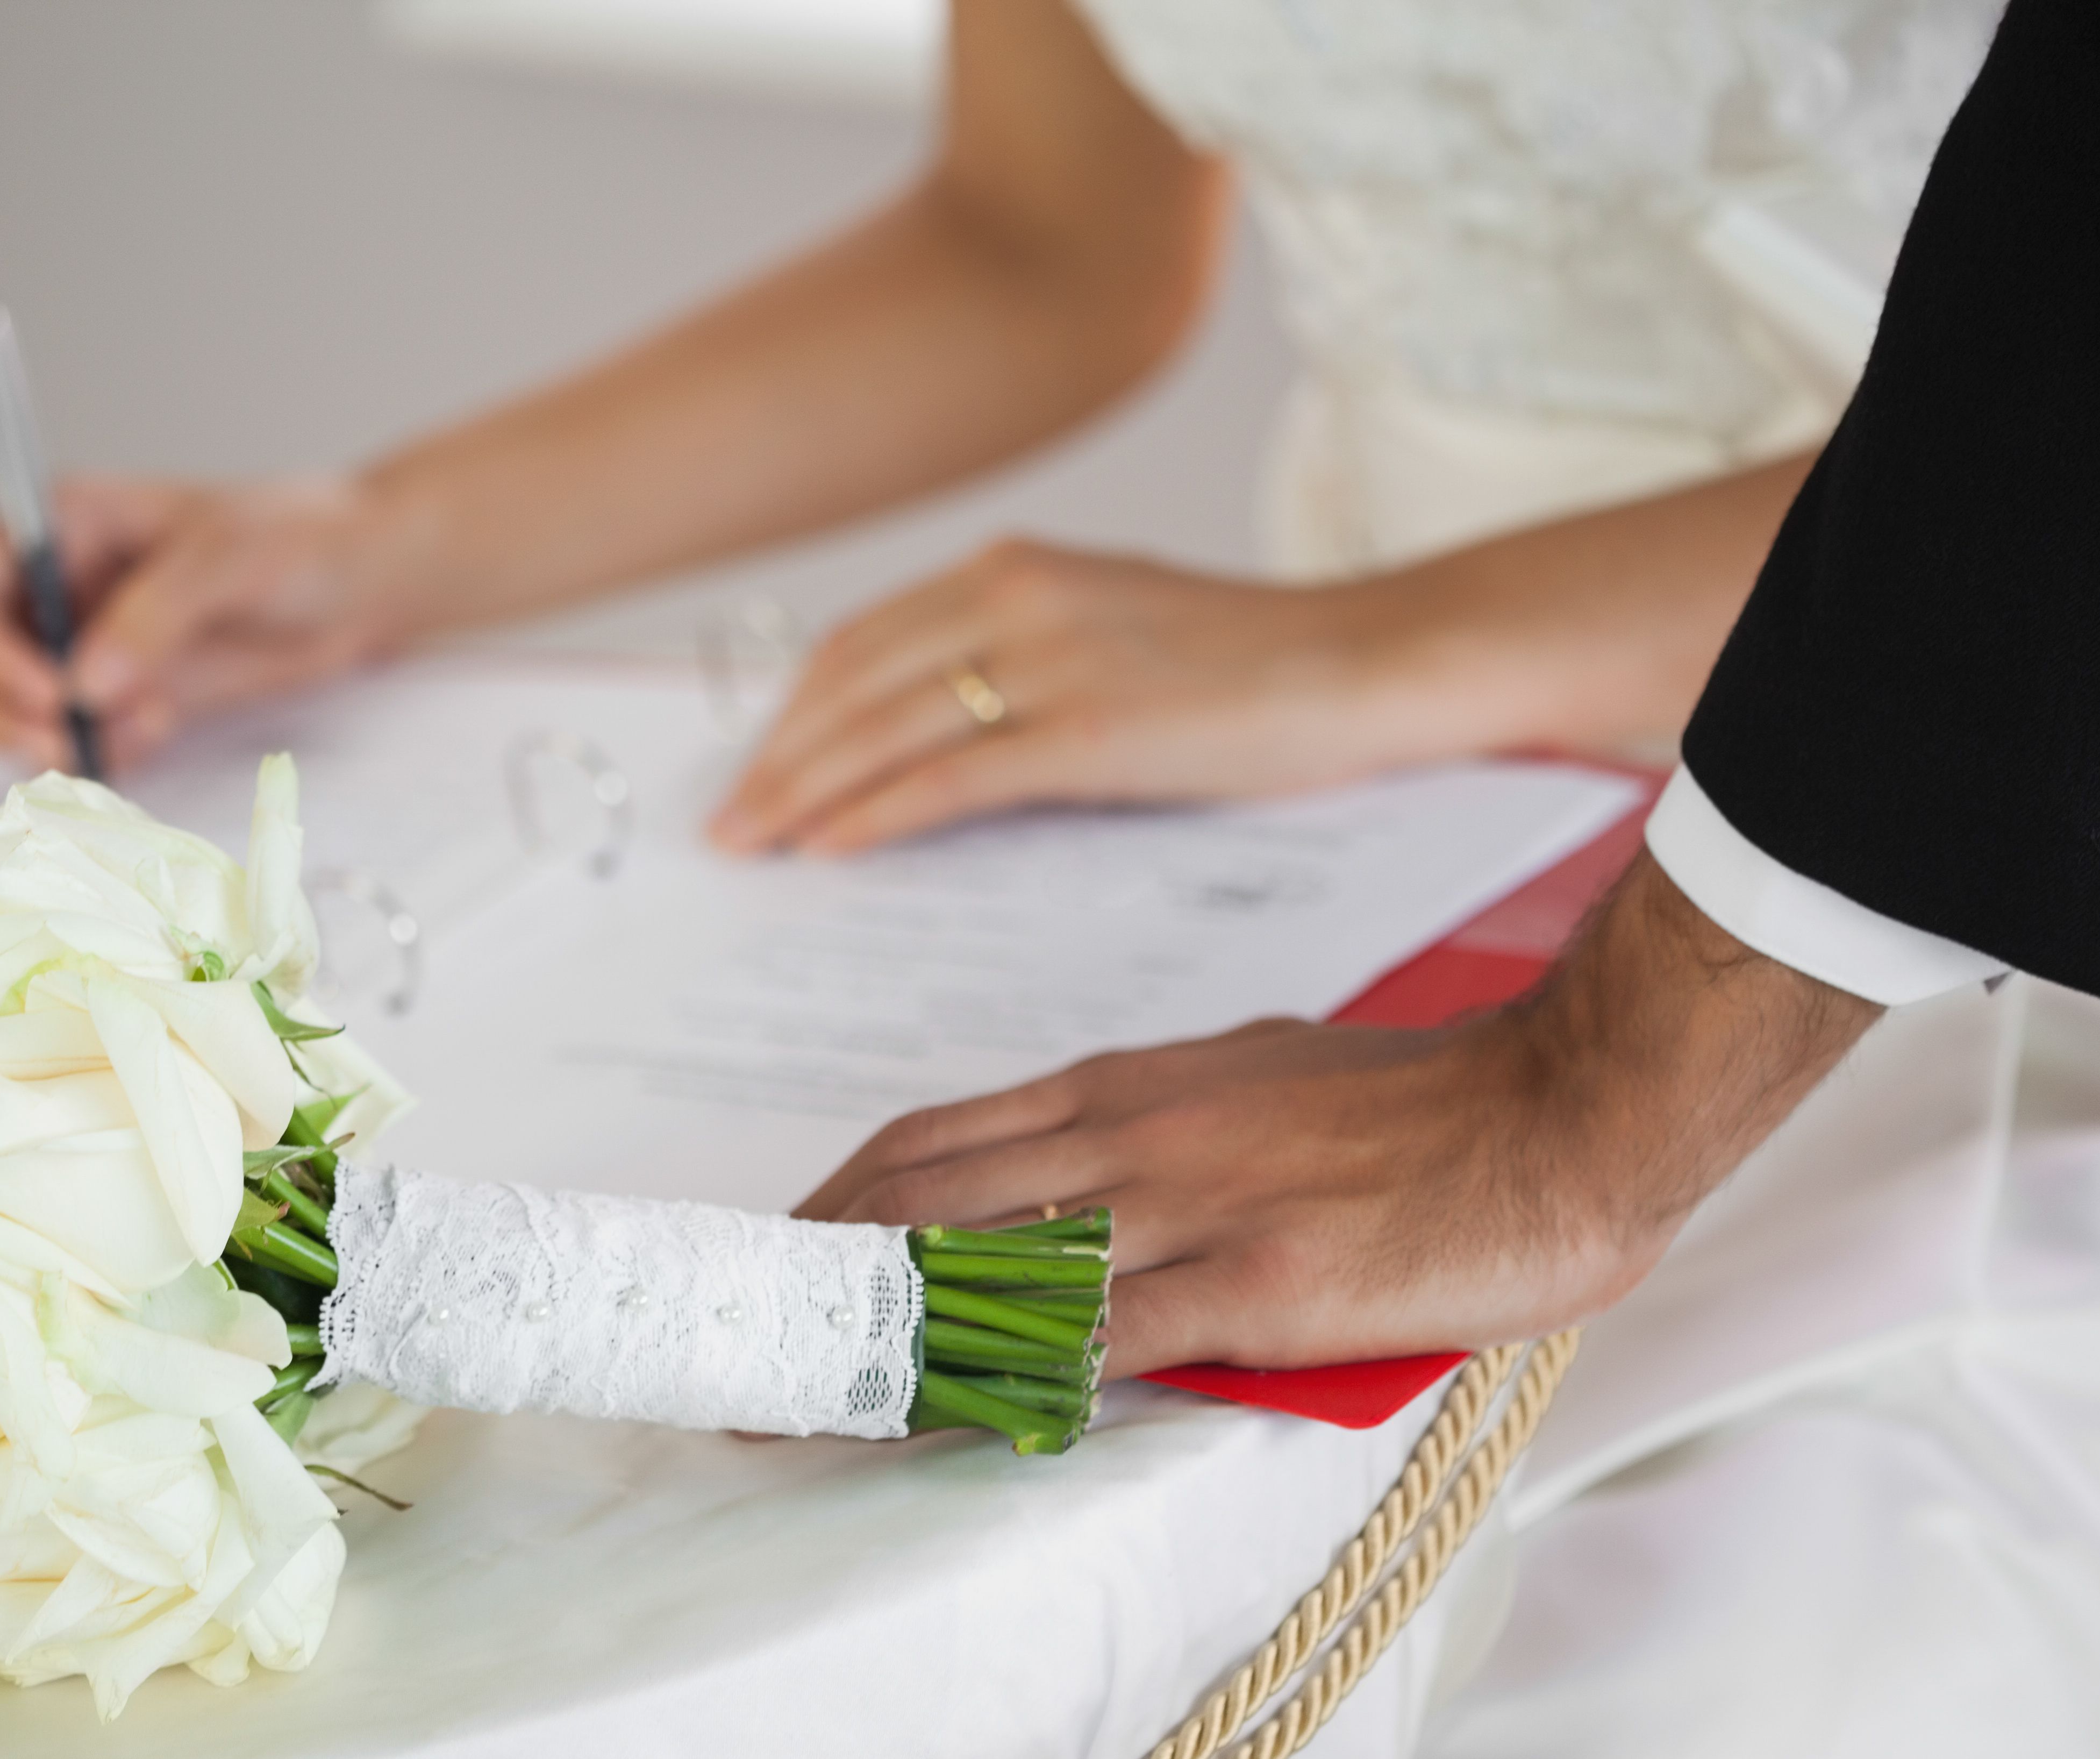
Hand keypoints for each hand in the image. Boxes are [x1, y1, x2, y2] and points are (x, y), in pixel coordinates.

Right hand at [0, 475, 406, 770]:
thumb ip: (155, 613)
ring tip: (142, 726)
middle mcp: (47, 587)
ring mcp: (73, 646)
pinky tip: (158, 731)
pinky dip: (95, 756)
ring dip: (46, 740)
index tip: (46, 693)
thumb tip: (83, 682)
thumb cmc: (300, 540)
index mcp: (54, 527)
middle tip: (69, 740)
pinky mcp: (112, 697)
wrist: (359, 584)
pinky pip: (61, 743)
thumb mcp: (231, 557)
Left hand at [707, 538, 1474, 855]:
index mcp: (1019, 569)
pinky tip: (830, 848)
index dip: (796, 711)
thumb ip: (1024, 660)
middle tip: (728, 825)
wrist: (1371, 661)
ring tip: (755, 847)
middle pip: (853, 683)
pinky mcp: (1090, 728)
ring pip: (885, 729)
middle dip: (778, 759)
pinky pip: (950, 777)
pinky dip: (876, 813)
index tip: (755, 766)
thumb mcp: (1115, 632)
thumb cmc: (1255, 666)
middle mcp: (1018, 596)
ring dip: (805, 791)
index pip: (865, 642)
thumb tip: (942, 731)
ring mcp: (1053, 659)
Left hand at [798, 857, 1881, 1373]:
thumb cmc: (1429, 1107)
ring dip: (872, 1342)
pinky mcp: (1248, 1285)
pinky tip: (930, 1424)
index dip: (833, 1208)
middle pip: (917, 1201)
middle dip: (812, 1280)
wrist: (1562, 1105)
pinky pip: (1089, 1343)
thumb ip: (1173, 1131)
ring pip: (978, 1270)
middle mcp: (1125, 1138)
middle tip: (739, 1353)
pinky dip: (993, 1383)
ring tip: (789, 1407)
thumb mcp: (1263, 1085)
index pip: (930, 1143)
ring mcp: (1181, 1208)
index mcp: (1125, 1090)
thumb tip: (1109, 1175)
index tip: (772, 1267)